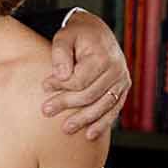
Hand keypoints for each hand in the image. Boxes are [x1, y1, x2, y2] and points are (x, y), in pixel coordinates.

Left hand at [43, 10, 130, 138]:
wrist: (97, 32)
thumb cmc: (77, 35)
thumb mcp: (64, 36)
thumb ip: (60, 53)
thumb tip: (61, 76)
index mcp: (103, 56)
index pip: (80, 80)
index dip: (60, 86)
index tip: (44, 86)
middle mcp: (117, 69)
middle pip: (90, 95)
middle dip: (66, 104)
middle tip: (45, 111)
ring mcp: (122, 81)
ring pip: (102, 106)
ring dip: (83, 120)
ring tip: (65, 129)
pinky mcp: (123, 89)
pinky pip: (113, 110)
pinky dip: (102, 124)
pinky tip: (90, 135)